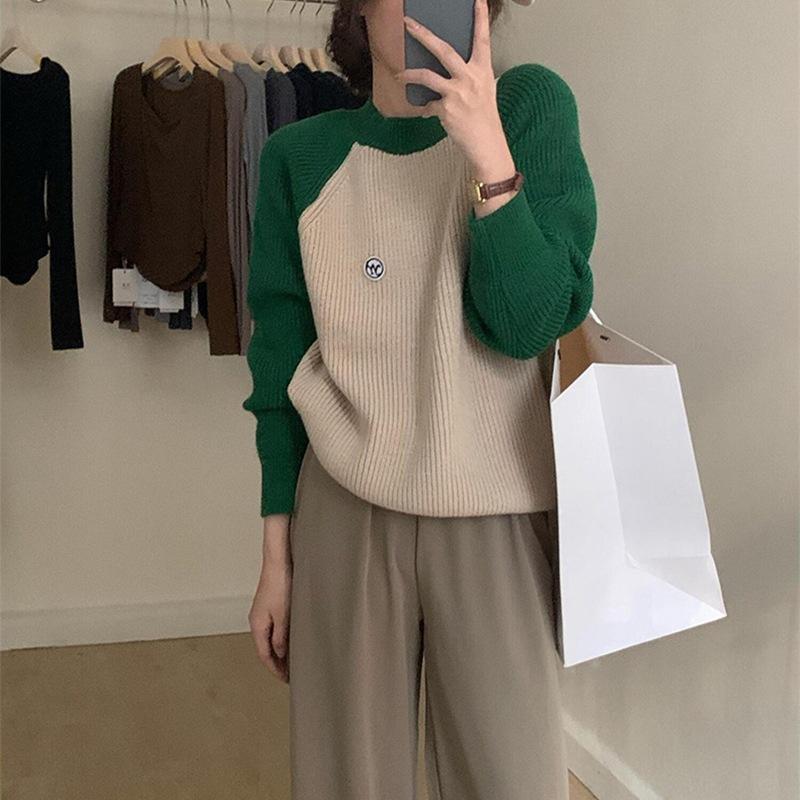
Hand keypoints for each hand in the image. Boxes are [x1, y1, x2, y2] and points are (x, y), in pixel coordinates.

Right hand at [248, 516, 291, 682]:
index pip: (265, 655)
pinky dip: (280, 638)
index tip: (287, 680)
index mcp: (257, 625)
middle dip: (277, 663)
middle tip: (291, 674)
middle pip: (265, 648)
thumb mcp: (283, 615)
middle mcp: (256, 621)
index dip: (276, 669)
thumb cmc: (280, 585)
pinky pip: (273, 628)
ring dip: (279, 651)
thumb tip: (280, 654)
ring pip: (269, 638)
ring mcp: (262, 613)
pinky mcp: (269, 605)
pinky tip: (291, 639)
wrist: (278, 561)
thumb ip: (281, 637)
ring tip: (293, 661)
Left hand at [396, 0, 514, 179]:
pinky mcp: (446, 110)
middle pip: (443, 50)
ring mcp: (458, 93)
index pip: (482, 39)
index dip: (479, 19)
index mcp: (483, 70)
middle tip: (408, 23)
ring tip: (400, 74)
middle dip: (423, 34)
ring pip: (427, 75)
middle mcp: (470, 78)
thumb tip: (451, 70)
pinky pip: (429, 105)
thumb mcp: (484, 91)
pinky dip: (427, 109)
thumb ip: (470, 77)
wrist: (487, 145)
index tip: (476, 1)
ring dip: (410, 73)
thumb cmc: (485, 119)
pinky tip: (430, 113)